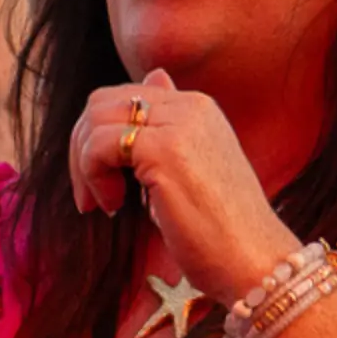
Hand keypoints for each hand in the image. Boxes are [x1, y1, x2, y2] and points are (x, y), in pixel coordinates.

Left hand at [68, 71, 296, 295]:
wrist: (254, 261)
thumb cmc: (224, 230)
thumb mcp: (194, 167)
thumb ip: (169, 127)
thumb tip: (155, 76)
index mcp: (198, 107)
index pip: (124, 98)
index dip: (99, 138)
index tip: (102, 183)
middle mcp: (190, 105)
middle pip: (102, 103)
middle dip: (82, 147)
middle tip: (90, 194)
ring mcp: (178, 124)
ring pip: (95, 120)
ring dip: (84, 165)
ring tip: (104, 203)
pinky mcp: (163, 150)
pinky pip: (99, 145)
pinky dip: (92, 177)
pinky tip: (113, 206)